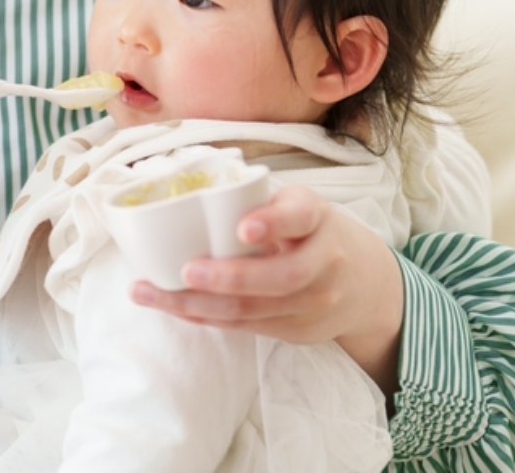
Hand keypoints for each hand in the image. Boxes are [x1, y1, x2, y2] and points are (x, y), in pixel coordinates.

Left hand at [129, 186, 403, 395]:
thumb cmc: (308, 230)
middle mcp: (323, 261)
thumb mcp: (295, 204)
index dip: (271, 222)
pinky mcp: (299, 330)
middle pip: (280, 277)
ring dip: (198, 304)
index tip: (243, 228)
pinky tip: (171, 307)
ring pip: (254, 310)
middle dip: (229, 278)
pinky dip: (205, 317)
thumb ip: (254, 198)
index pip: (299, 216)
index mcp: (315, 217)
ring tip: (150, 293)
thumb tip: (180, 184)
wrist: (364, 282)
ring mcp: (315, 302)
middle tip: (186, 271)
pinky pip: (246, 327)